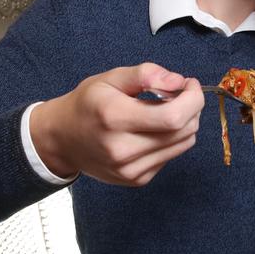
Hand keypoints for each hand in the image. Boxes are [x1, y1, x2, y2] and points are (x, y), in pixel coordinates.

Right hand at [29, 63, 203, 186]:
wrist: (62, 140)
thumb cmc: (87, 104)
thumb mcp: (110, 78)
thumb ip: (145, 74)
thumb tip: (178, 81)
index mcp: (115, 118)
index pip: (174, 116)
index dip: (192, 98)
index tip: (189, 84)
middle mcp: (122, 148)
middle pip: (183, 131)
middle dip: (192, 108)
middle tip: (179, 94)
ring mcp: (130, 169)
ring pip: (183, 144)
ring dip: (185, 123)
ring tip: (166, 110)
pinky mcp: (137, 179)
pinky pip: (171, 156)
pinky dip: (171, 139)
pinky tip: (153, 129)